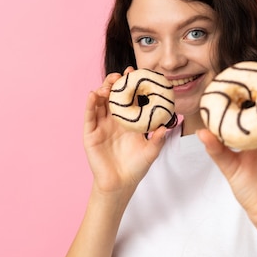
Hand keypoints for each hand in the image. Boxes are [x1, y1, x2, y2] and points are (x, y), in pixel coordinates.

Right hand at [83, 68, 166, 195]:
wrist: (120, 184)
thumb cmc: (136, 167)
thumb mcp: (150, 152)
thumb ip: (158, 139)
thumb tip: (167, 127)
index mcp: (128, 121)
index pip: (129, 98)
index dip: (130, 85)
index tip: (135, 72)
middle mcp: (113, 120)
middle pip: (112, 96)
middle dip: (115, 83)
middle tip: (121, 76)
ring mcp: (101, 126)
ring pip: (99, 102)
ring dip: (103, 90)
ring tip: (109, 83)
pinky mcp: (90, 133)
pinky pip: (89, 116)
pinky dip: (90, 104)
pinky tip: (94, 94)